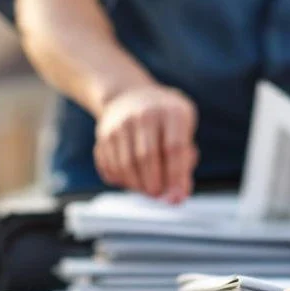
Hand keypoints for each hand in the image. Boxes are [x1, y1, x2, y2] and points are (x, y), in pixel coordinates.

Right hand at [94, 85, 198, 202]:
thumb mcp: (183, 127)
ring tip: (147, 190)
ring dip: (137, 185)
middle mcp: (144, 114)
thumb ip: (185, 158)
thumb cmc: (164, 118)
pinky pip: (110, 165)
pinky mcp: (104, 134)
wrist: (129, 95)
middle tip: (159, 195)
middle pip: (147, 156)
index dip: (176, 175)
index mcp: (171, 112)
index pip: (174, 148)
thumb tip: (179, 193)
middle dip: (154, 183)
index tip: (178, 196)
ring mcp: (121, 123)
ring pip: (126, 164)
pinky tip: (130, 181)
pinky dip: (120, 180)